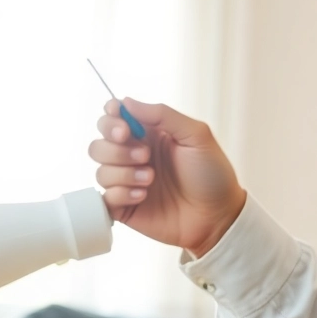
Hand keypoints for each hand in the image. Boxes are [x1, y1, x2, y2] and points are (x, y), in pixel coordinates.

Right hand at [89, 98, 246, 257]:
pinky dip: (121, 194)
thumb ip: (162, 115)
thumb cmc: (212, 174)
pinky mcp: (125, 207)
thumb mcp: (196, 135)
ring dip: (124, 173)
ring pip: (101, 171)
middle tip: (145, 155)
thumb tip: (126, 101)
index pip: (113, 118)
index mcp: (149, 134)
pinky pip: (104, 198)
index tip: (124, 127)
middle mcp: (133, 156)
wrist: (218, 216)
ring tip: (151, 179)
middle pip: (98, 144)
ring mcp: (127, 182)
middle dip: (116, 148)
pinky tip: (143, 196)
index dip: (110, 118)